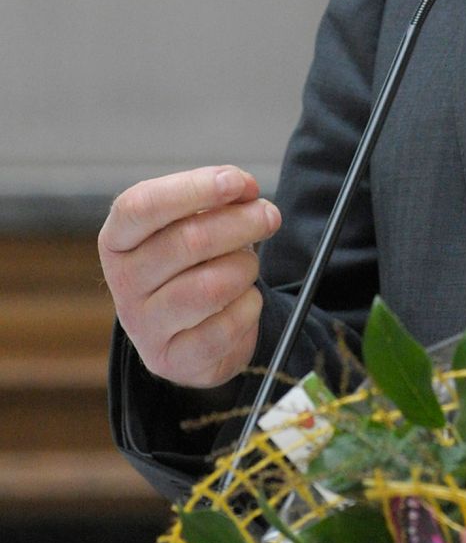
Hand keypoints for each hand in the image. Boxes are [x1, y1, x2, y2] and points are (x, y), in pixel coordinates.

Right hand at [98, 166, 280, 389]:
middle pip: (186, 242)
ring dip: (246, 268)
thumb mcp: (197, 222)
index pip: (141, 206)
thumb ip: (217, 198)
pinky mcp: (172, 359)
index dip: (194, 189)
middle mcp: (123, 283)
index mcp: (118, 240)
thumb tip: (244, 188)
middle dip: (241, 223)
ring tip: (249, 265)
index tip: (239, 182)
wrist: (191, 329)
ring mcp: (143, 325)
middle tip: (269, 216)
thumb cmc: (194, 263)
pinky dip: (249, 307)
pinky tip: (247, 300)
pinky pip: (224, 328)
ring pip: (210, 287)